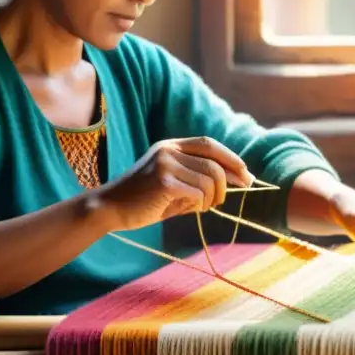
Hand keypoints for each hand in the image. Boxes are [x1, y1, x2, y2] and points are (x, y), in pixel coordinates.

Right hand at [92, 136, 254, 232]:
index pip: (209, 144)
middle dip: (227, 184)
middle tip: (221, 201)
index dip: (231, 159)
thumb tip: (235, 180)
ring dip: (211, 199)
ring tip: (200, 207)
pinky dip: (199, 205)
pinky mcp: (163, 182)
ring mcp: (165, 164)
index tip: (245, 174)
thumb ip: (196, 176)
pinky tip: (187, 209)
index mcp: (170, 146)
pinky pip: (197, 194)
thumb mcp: (171, 181)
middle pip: (214, 165)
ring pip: (209, 181)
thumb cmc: (142, 200)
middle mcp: (169, 151)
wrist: (109, 208)